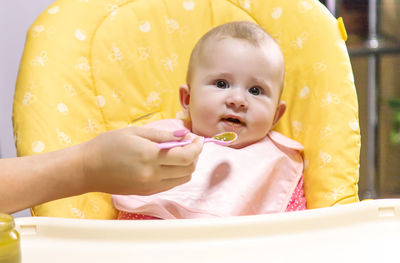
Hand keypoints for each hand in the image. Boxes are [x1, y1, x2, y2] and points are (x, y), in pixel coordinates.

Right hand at [81, 126, 203, 194]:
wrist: (86, 169)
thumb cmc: (107, 145)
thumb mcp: (135, 132)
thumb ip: (162, 135)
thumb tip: (184, 136)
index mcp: (150, 157)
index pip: (186, 156)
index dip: (197, 147)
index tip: (198, 138)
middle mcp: (153, 175)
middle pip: (188, 169)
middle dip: (195, 155)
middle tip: (190, 143)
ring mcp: (150, 186)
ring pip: (183, 179)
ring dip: (188, 166)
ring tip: (180, 152)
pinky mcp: (147, 192)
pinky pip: (171, 184)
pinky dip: (177, 174)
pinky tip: (170, 163)